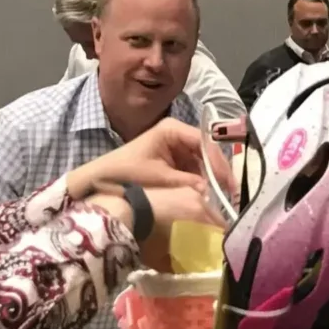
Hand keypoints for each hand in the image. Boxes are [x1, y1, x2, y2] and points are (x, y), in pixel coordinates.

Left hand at [66, 119, 229, 199]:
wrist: (98, 180)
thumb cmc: (125, 173)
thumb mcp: (159, 179)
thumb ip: (188, 184)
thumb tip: (213, 194)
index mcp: (172, 129)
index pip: (205, 143)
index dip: (219, 164)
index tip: (229, 184)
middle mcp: (177, 134)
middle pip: (207, 152)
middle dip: (218, 173)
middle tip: (230, 194)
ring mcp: (175, 147)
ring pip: (202, 163)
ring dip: (211, 180)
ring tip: (222, 199)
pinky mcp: (173, 161)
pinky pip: (193, 170)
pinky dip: (200, 183)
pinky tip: (208, 197)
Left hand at [86, 183, 224, 266]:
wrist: (120, 212)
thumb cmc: (144, 238)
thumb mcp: (163, 260)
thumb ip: (181, 266)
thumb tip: (189, 271)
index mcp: (202, 218)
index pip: (221, 234)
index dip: (218, 248)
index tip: (213, 258)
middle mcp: (199, 200)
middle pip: (214, 219)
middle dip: (210, 233)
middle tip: (203, 247)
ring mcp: (185, 190)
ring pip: (202, 208)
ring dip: (200, 221)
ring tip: (188, 234)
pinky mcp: (171, 187)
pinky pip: (188, 201)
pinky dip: (187, 212)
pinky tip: (175, 221)